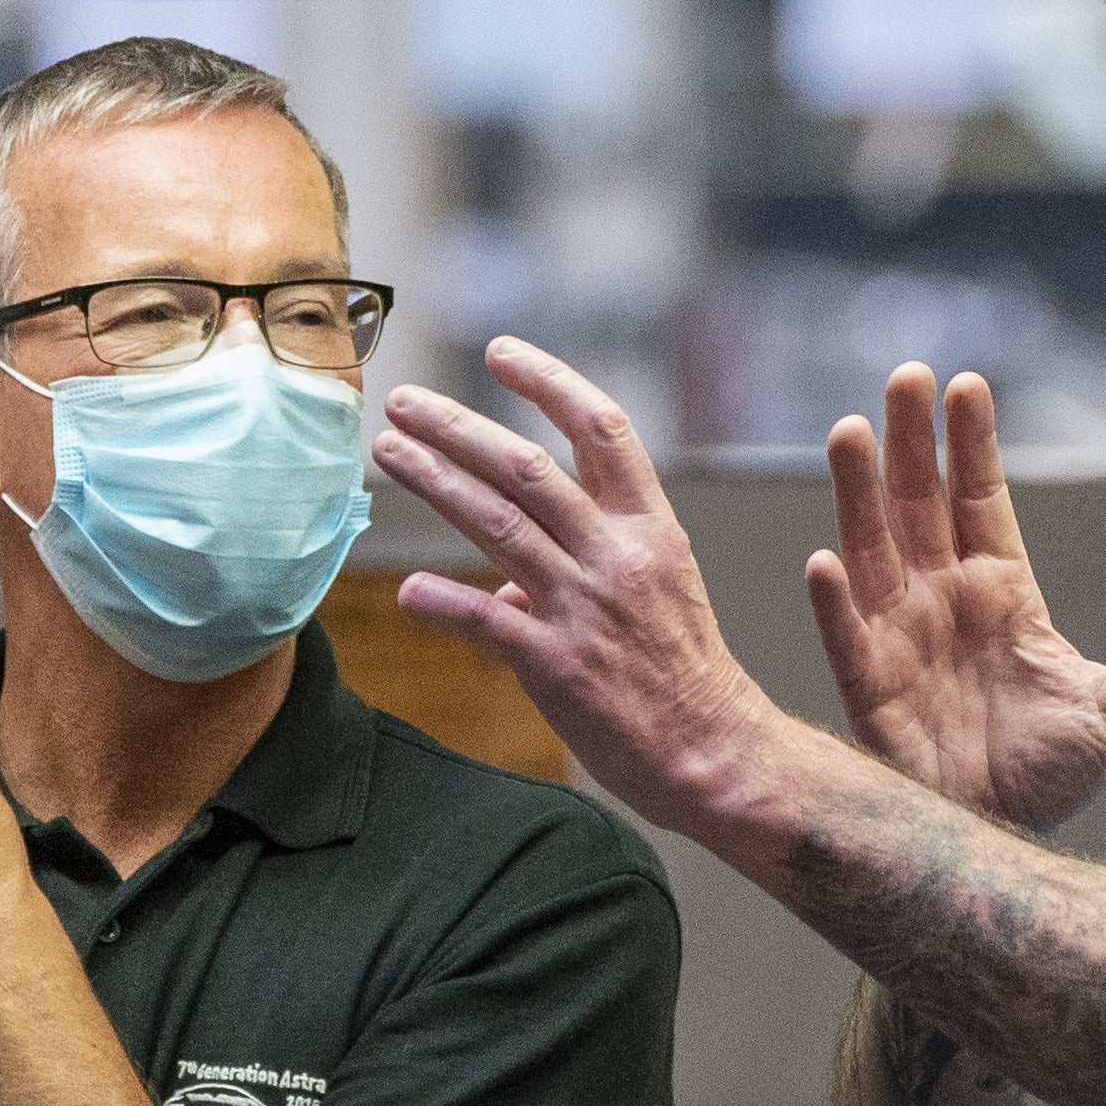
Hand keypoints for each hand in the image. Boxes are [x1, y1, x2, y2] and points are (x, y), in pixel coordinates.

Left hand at [371, 339, 787, 827]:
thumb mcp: (657, 592)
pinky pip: (487, 622)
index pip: (601, 428)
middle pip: (528, 467)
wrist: (717, 753)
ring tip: (388, 452)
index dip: (549, 382)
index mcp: (651, 527)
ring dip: (436, 481)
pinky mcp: (559, 665)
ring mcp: (587, 607)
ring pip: (499, 524)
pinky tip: (407, 590)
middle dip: (458, 426)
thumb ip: (584, 563)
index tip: (500, 352)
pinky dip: (443, 602)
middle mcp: (618, 555)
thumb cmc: (683, 672)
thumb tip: (502, 582)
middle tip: (406, 402)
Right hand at [810, 365, 1105, 835]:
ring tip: (849, 431)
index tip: (967, 384)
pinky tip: (824, 562)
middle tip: (906, 374)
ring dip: (859, 494)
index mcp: (1001, 593)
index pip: (980, 501)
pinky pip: (847, 638)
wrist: (1000, 843)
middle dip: (910, 440)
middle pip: (920, 504)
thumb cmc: (1050, 774)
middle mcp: (943, 600)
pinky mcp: (871, 691)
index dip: (971, 445)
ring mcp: (901, 639)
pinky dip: (835, 603)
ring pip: (874, 550)